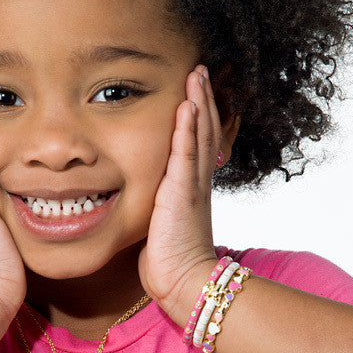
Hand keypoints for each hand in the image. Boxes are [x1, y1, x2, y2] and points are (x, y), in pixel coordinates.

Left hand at [138, 66, 223, 322]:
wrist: (185, 282)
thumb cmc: (172, 263)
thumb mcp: (163, 228)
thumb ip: (159, 210)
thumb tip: (148, 207)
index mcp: (191, 190)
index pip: (197, 144)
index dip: (198, 117)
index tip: (195, 91)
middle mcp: (196, 183)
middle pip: (203, 131)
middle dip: (202, 100)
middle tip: (201, 71)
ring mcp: (192, 186)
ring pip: (199, 135)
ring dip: (199, 104)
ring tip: (197, 75)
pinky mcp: (182, 194)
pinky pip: (185, 155)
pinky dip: (187, 130)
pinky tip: (187, 107)